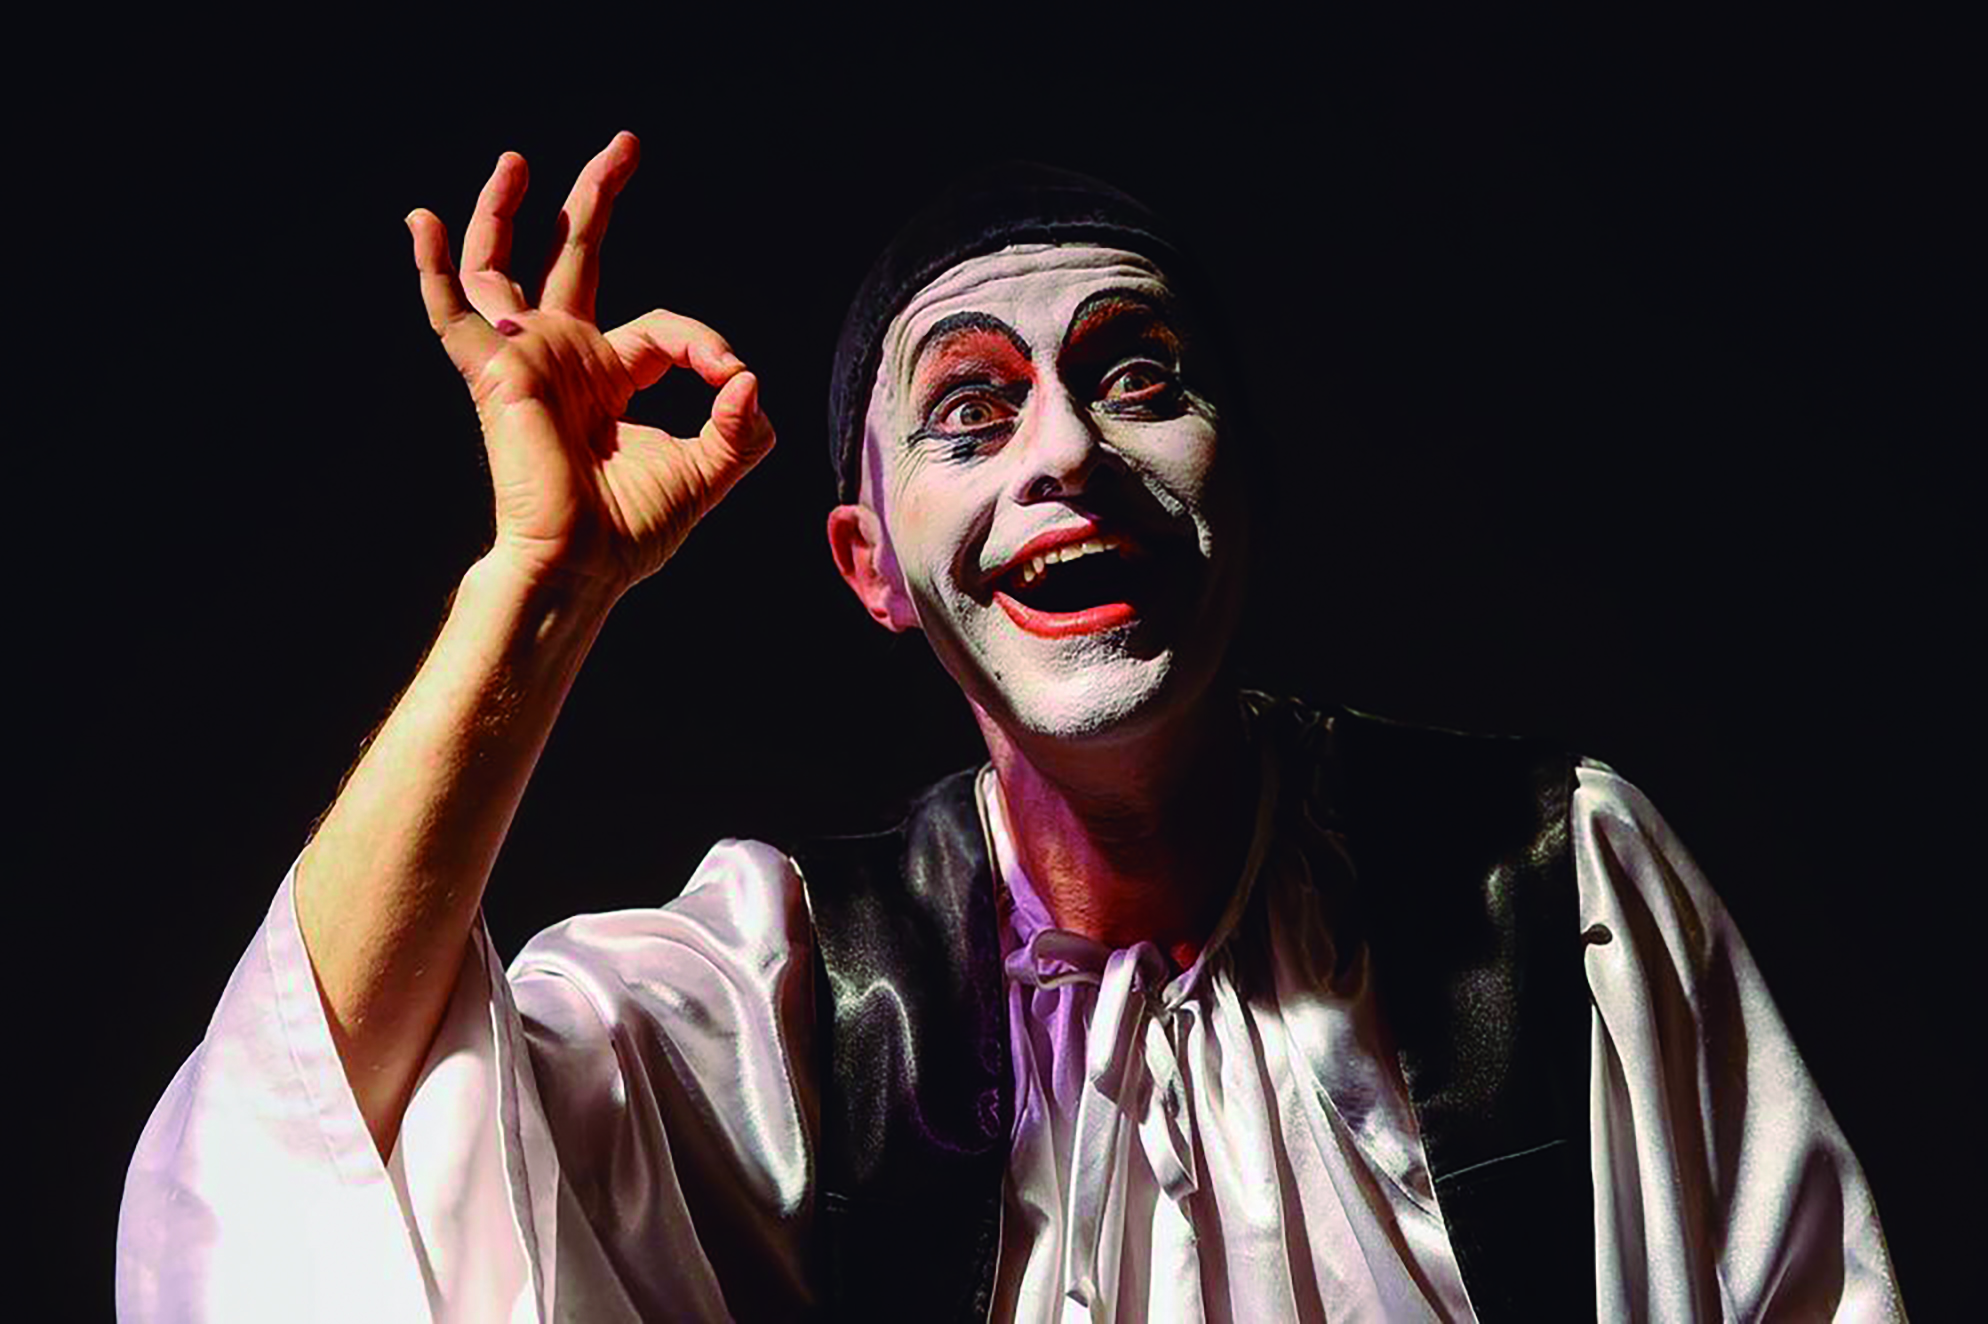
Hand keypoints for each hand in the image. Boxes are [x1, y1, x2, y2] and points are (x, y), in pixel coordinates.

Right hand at [406, 131, 775, 595]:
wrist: (582, 566)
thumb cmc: (632, 532)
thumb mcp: (707, 473)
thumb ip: (739, 428)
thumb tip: (750, 379)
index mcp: (611, 380)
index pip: (662, 329)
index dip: (702, 340)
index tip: (729, 371)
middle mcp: (565, 360)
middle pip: (575, 260)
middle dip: (597, 201)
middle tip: (626, 146)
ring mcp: (525, 361)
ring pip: (503, 271)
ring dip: (506, 213)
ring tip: (517, 161)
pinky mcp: (493, 373)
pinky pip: (450, 312)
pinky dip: (434, 266)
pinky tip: (421, 222)